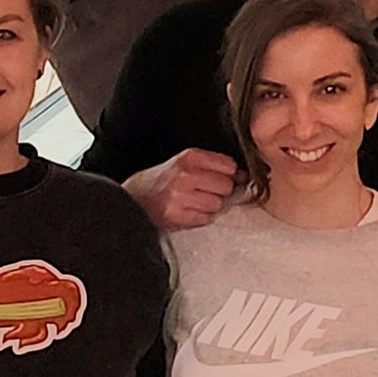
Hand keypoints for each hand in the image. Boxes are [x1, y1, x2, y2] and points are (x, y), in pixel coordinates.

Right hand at [123, 147, 243, 232]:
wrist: (135, 197)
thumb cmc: (163, 181)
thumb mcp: (184, 162)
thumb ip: (212, 165)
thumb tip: (242, 176)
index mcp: (189, 157)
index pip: (229, 166)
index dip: (230, 175)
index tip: (223, 179)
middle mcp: (185, 174)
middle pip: (226, 186)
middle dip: (220, 191)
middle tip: (204, 192)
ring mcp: (181, 196)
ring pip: (217, 204)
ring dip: (209, 206)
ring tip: (194, 202)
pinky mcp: (177, 215)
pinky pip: (205, 218)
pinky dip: (199, 217)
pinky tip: (187, 211)